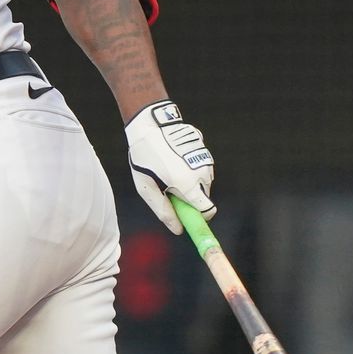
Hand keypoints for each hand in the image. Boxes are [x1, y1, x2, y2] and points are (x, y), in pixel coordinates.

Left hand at [125, 100, 213, 234]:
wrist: (148, 123)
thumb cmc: (144, 158)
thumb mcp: (147, 189)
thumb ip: (163, 211)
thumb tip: (178, 229)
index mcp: (187, 184)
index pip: (208, 211)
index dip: (200, 217)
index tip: (188, 215)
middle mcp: (201, 171)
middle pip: (204, 195)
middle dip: (190, 196)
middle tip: (168, 187)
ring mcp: (205, 156)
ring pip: (203, 179)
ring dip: (190, 179)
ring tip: (169, 167)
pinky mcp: (203, 145)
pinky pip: (201, 163)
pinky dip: (190, 164)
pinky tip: (174, 154)